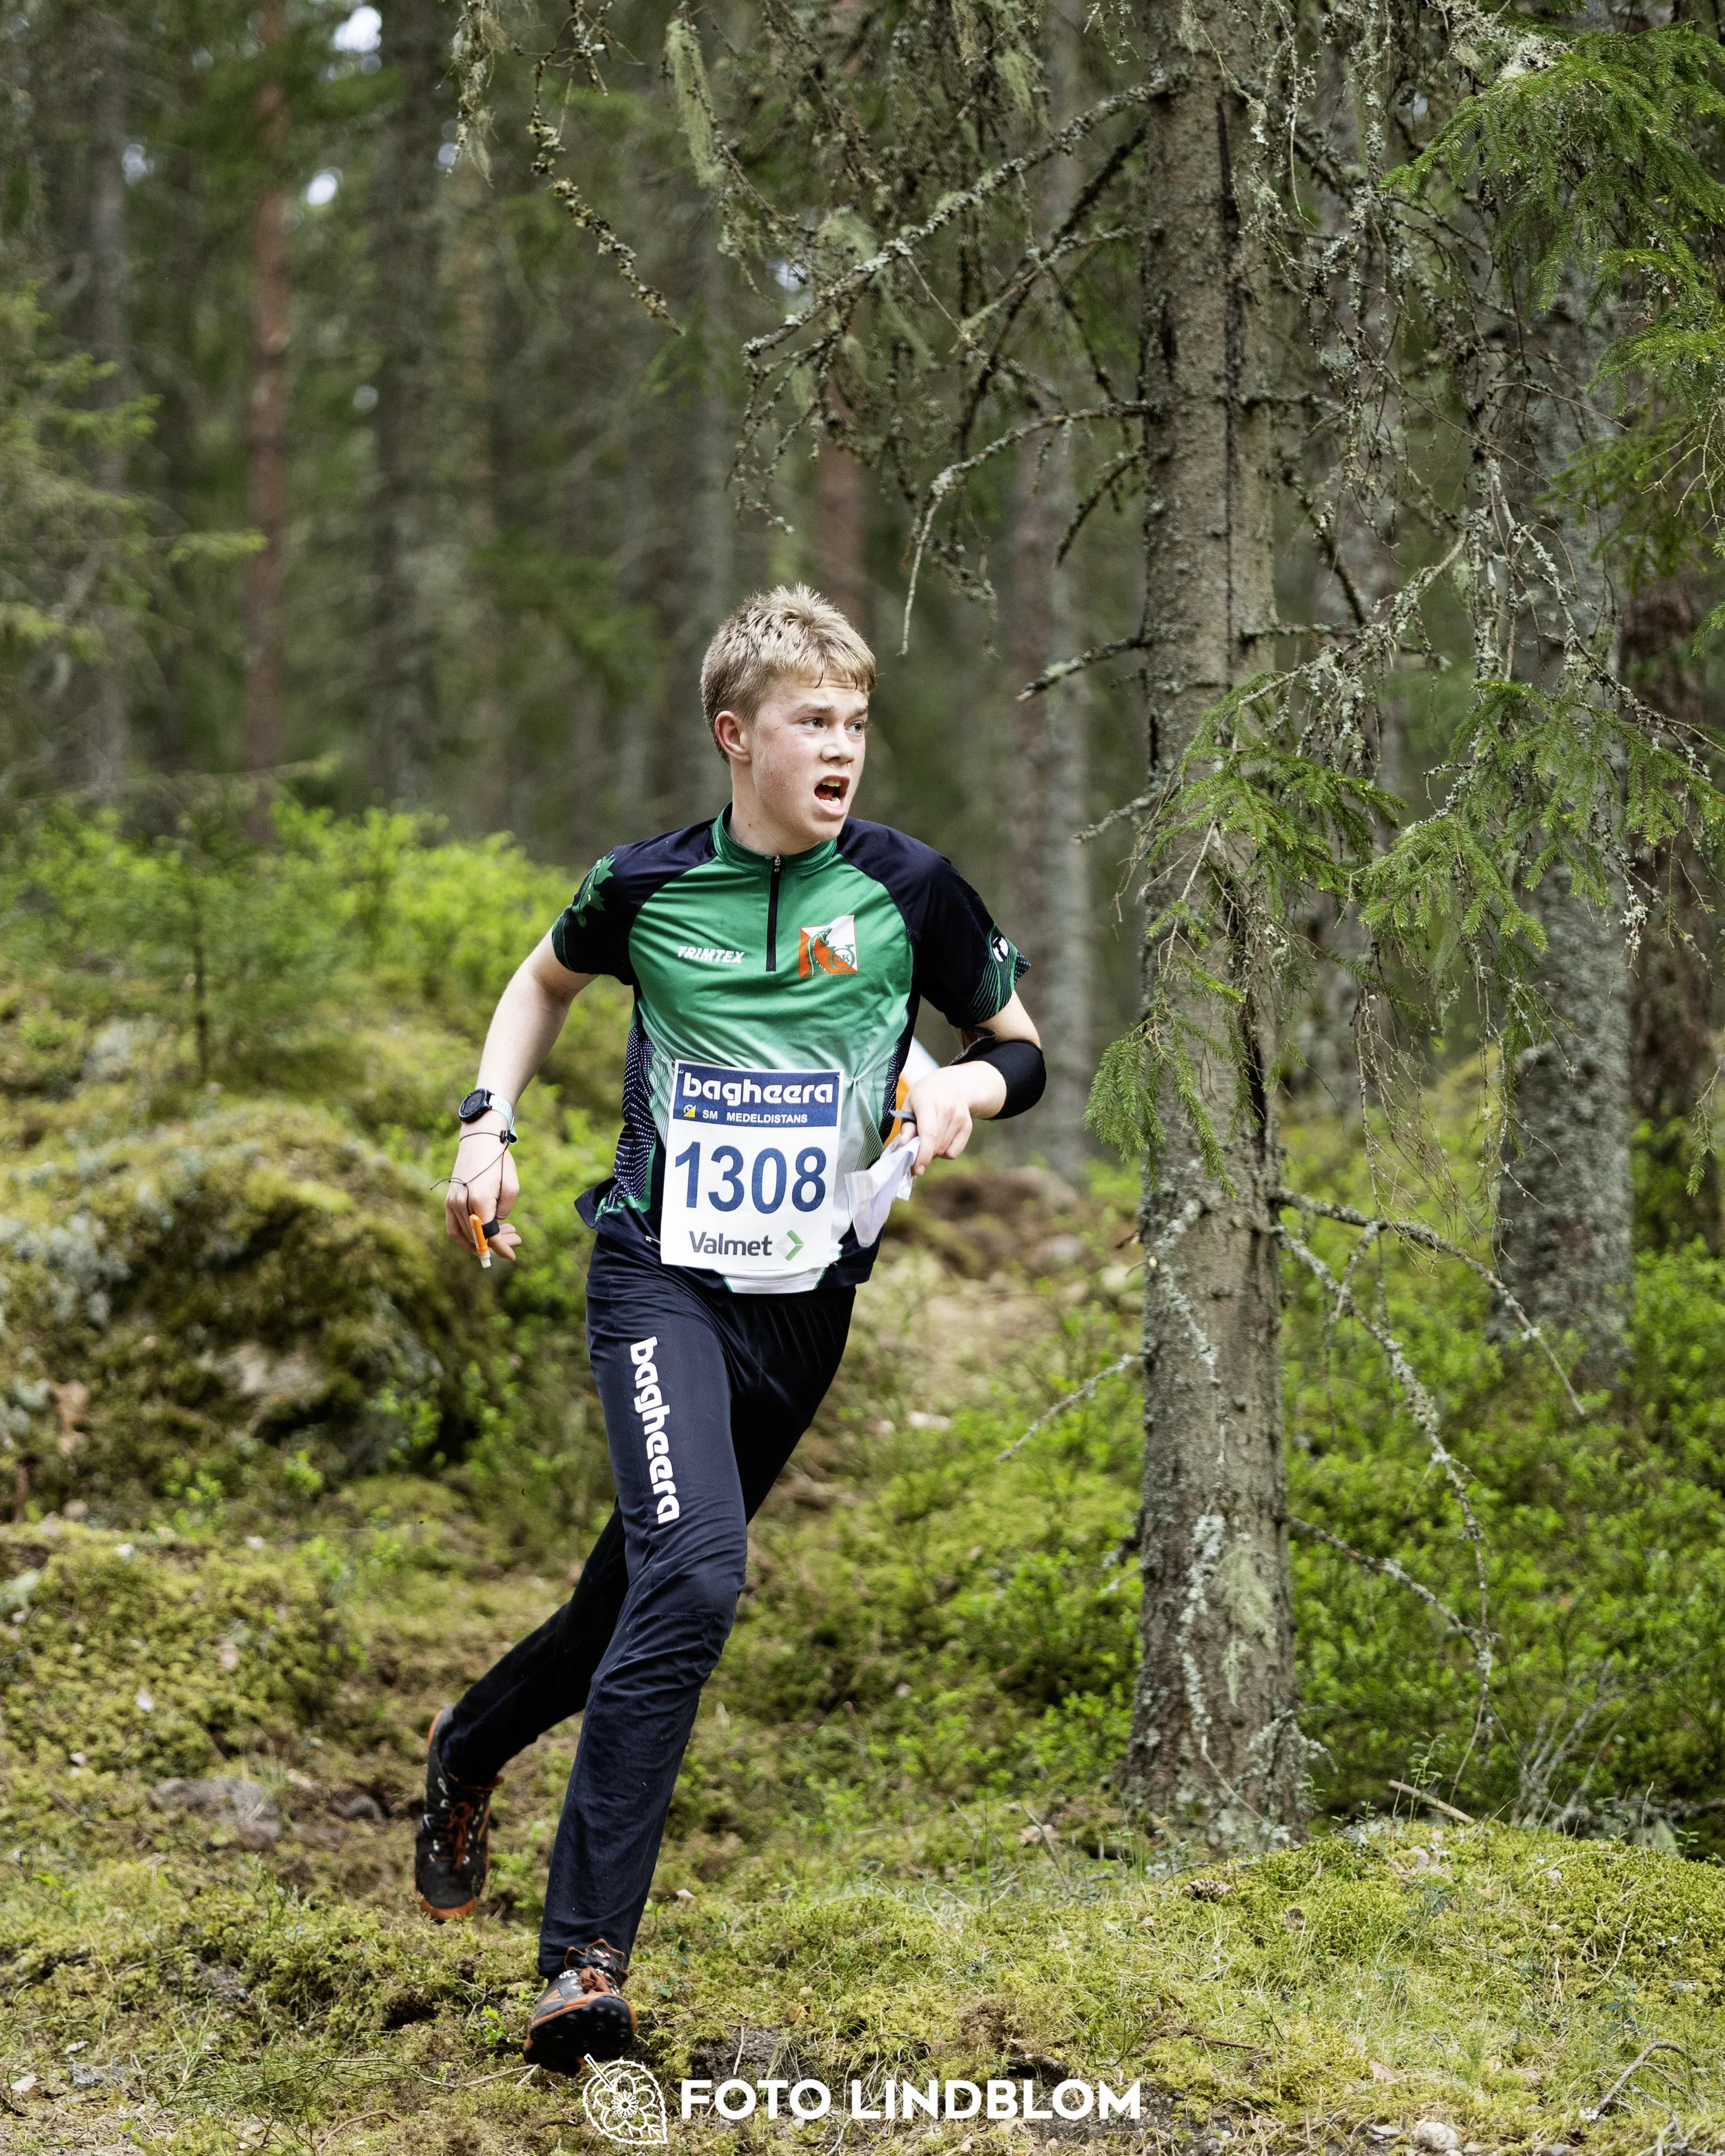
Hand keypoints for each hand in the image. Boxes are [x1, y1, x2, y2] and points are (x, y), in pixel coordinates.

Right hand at [445, 1120, 522, 1261]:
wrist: (479, 1140)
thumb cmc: (499, 1162)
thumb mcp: (511, 1187)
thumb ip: (503, 1211)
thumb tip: (495, 1225)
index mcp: (480, 1201)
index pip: (489, 1235)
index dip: (502, 1248)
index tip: (512, 1256)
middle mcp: (461, 1204)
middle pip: (477, 1237)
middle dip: (497, 1243)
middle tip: (516, 1239)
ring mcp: (452, 1202)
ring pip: (463, 1235)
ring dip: (482, 1240)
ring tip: (505, 1232)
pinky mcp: (449, 1199)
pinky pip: (453, 1226)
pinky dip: (465, 1236)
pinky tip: (481, 1235)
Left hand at [905, 1063, 1004, 1174]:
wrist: (953, 1084)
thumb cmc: (926, 1095)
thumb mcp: (910, 1103)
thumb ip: (906, 1125)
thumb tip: (904, 1145)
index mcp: (929, 1103)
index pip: (928, 1134)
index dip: (922, 1154)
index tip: (916, 1169)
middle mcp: (947, 1111)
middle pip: (935, 1146)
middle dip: (922, 1155)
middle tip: (914, 1150)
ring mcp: (960, 1119)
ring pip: (943, 1151)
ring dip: (932, 1152)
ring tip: (928, 1138)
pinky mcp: (968, 1127)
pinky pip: (954, 1152)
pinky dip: (944, 1152)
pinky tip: (940, 1140)